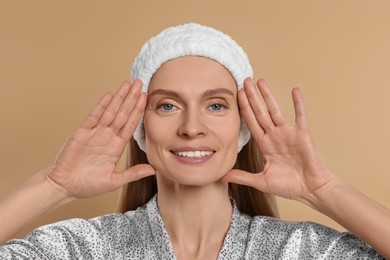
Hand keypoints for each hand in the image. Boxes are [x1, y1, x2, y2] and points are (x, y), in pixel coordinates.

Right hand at [46, 80, 154, 198]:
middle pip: (123, 113)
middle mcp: (107, 137)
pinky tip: (109, 95)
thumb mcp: (114, 181)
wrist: (64, 186)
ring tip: (127, 84)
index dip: (138, 110)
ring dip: (119, 97)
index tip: (146, 98)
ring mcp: (95, 133)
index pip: (131, 124)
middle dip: (132, 98)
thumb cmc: (88, 185)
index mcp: (116, 146)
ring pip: (110, 111)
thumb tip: (153, 169)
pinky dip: (101, 106)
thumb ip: (133, 173)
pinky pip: (93, 116)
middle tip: (139, 82)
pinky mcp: (82, 133)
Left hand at [223, 78, 331, 202]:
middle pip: (260, 113)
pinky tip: (295, 90)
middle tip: (244, 82)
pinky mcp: (302, 135)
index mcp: (265, 145)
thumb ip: (241, 177)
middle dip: (252, 98)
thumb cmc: (288, 186)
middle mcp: (275, 136)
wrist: (310, 190)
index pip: (251, 123)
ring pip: (275, 111)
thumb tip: (221, 177)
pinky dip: (298, 103)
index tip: (236, 96)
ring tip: (261, 81)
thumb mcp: (260, 181)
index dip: (243, 109)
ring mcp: (288, 134)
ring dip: (268, 96)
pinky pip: (300, 116)